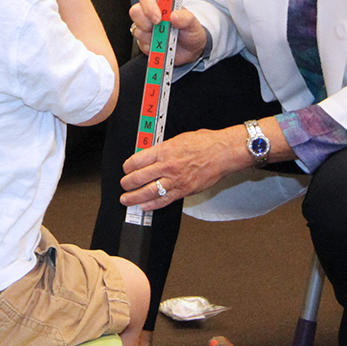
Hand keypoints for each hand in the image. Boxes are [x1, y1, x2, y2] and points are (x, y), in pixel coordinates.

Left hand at [118, 127, 247, 210]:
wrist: (222, 152)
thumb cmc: (205, 143)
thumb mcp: (179, 139)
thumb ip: (163, 148)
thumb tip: (151, 153)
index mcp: (164, 150)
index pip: (137, 160)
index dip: (127, 166)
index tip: (126, 169)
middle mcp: (167, 166)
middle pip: (139, 177)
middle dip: (127, 183)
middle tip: (124, 185)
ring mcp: (175, 180)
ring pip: (148, 191)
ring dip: (134, 197)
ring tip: (126, 199)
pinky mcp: (184, 190)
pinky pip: (164, 200)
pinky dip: (152, 205)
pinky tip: (144, 206)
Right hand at [128, 0, 207, 66]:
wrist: (191, 51)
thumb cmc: (190, 32)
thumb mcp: (193, 23)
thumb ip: (186, 18)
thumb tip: (174, 16)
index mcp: (161, 4)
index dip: (149, 6)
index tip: (159, 18)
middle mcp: (150, 14)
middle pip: (136, 12)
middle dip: (146, 22)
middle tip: (159, 28)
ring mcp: (145, 28)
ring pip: (137, 30)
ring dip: (152, 37)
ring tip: (166, 38)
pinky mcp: (144, 42)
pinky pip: (141, 45)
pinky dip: (152, 47)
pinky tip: (162, 46)